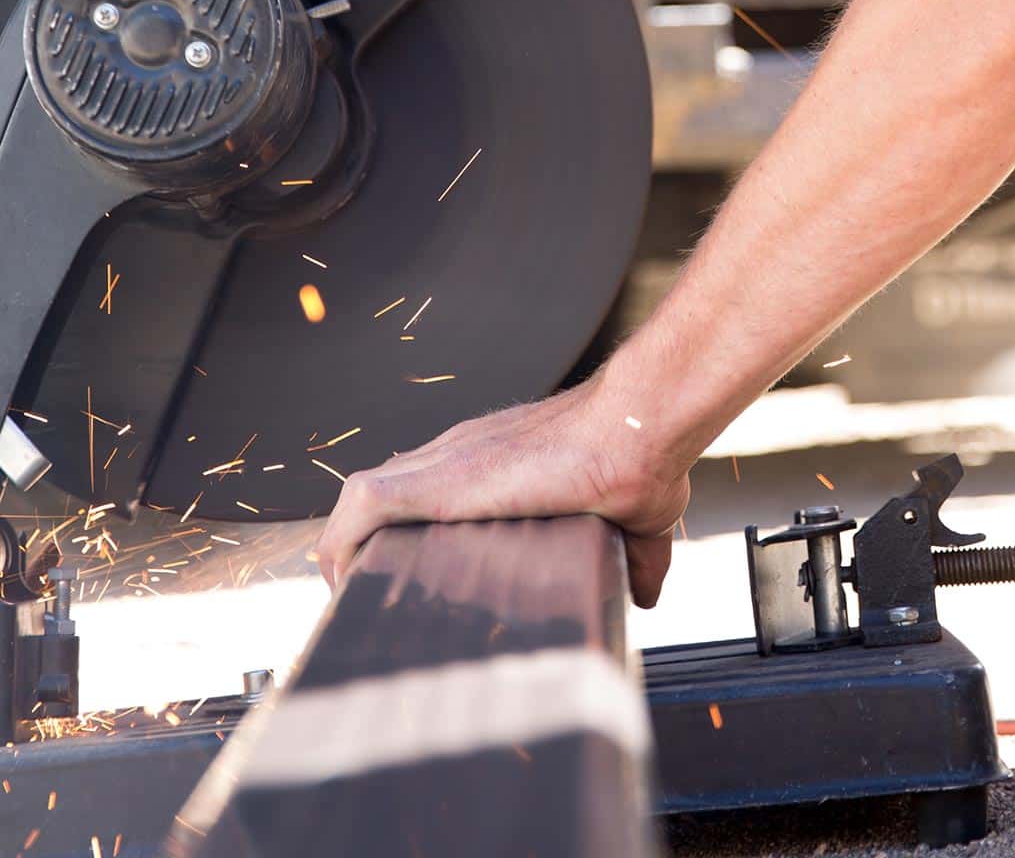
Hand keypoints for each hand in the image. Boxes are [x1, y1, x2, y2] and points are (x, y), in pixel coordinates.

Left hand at [314, 373, 690, 605]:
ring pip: (361, 503)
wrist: (635, 429)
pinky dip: (343, 546)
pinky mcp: (435, 479)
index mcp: (496, 465)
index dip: (413, 538)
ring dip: (351, 553)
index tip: (420, 582)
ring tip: (357, 607)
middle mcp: (460, 456)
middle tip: (382, 606)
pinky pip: (358, 508)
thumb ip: (637, 559)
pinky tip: (345, 588)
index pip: (430, 494)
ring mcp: (443, 463)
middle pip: (386, 500)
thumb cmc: (638, 461)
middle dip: (374, 554)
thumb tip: (647, 595)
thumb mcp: (636, 521)